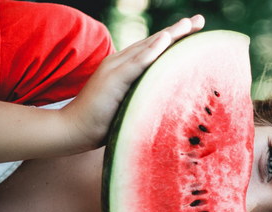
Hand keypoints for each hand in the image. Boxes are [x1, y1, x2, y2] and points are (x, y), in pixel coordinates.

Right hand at [61, 15, 204, 151]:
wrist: (72, 130)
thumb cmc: (100, 124)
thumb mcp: (127, 107)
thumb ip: (141, 99)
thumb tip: (164, 105)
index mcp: (124, 69)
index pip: (152, 51)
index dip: (173, 40)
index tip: (194, 31)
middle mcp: (120, 63)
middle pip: (153, 43)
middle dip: (177, 31)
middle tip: (199, 21)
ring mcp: (115, 68)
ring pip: (147, 48)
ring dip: (169, 35)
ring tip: (188, 25)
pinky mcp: (113, 78)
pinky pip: (136, 62)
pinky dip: (152, 50)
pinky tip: (166, 40)